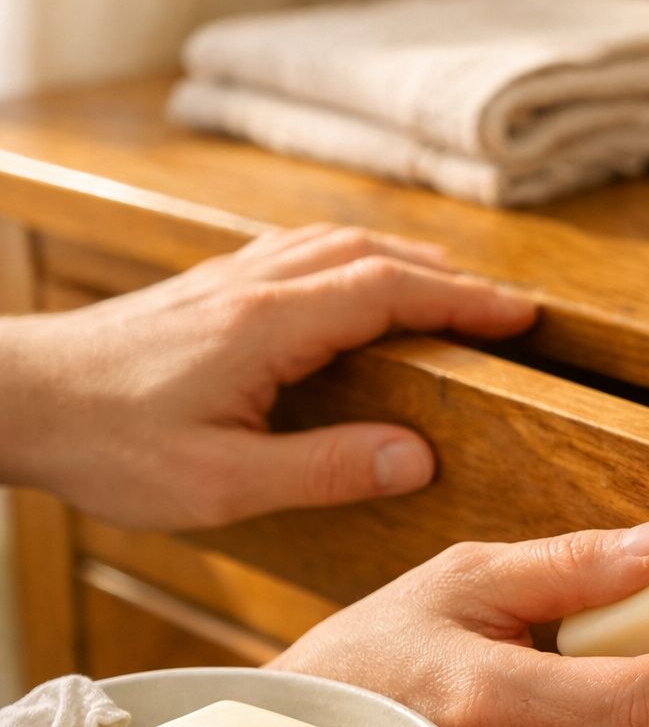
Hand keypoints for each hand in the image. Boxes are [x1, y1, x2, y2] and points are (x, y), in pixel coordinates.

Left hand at [0, 224, 534, 528]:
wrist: (12, 399)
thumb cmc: (106, 443)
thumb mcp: (220, 482)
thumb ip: (324, 468)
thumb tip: (416, 457)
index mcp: (268, 326)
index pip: (391, 292)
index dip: (464, 300)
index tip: (520, 312)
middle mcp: (254, 287)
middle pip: (373, 256)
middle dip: (448, 277)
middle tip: (502, 306)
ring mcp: (227, 280)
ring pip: (335, 244)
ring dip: (402, 260)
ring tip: (447, 288)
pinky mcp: (205, 289)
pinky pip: (297, 250)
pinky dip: (350, 255)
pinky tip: (352, 278)